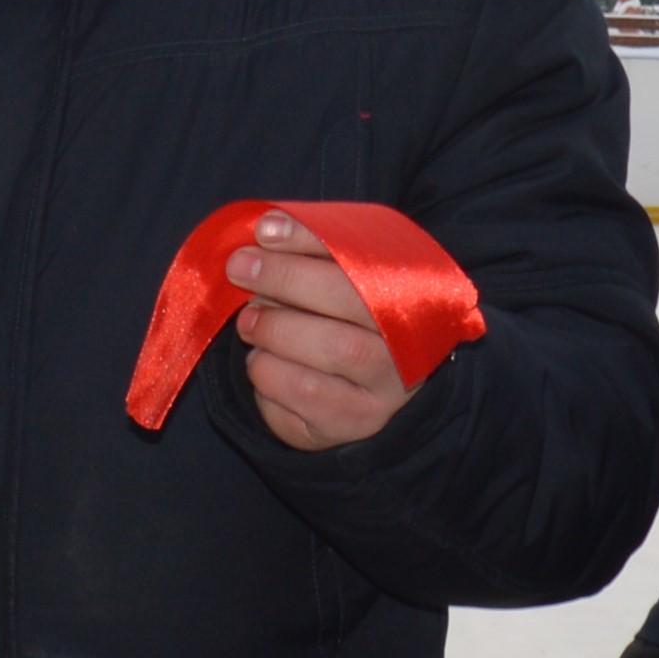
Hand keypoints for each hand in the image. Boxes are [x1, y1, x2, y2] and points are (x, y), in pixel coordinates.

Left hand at [224, 208, 413, 449]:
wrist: (381, 362)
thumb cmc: (355, 299)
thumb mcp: (349, 260)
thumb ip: (315, 241)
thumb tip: (268, 228)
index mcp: (414, 307)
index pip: (361, 281)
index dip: (304, 258)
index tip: (262, 236)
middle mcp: (402, 364)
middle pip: (338, 343)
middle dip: (278, 307)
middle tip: (244, 281)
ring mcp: (377, 404)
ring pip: (310, 383)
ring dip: (268, 347)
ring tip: (253, 327)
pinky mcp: (345, 428)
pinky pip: (292, 412)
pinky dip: (265, 381)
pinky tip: (267, 362)